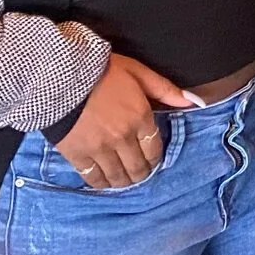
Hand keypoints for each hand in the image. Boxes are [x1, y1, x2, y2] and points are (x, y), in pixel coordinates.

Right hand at [56, 52, 193, 188]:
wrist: (60, 76)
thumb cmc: (101, 71)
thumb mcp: (139, 72)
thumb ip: (166, 90)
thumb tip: (194, 102)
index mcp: (140, 118)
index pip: (154, 149)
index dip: (154, 159)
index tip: (151, 161)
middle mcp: (123, 137)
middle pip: (138, 167)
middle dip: (141, 173)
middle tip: (139, 173)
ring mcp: (100, 148)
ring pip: (117, 176)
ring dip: (123, 181)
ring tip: (124, 180)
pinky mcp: (77, 154)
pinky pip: (93, 177)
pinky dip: (101, 183)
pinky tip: (104, 181)